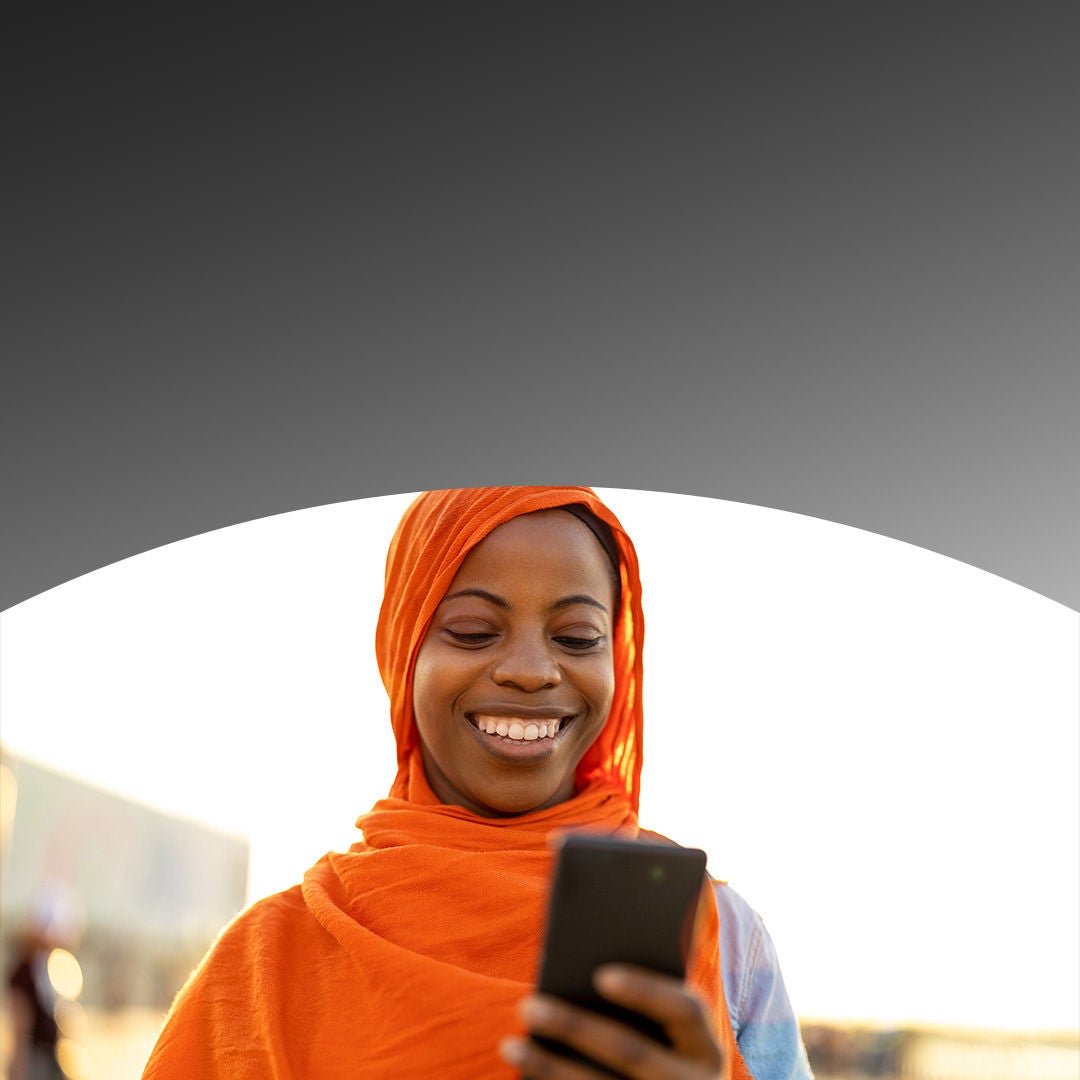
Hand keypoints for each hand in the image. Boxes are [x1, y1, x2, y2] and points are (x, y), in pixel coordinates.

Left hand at [499, 964, 727, 1079]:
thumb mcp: (670, 1033)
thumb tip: (588, 966)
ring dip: (548, 1069)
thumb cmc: (665, 1049)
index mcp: (707, 1048)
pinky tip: (523, 1077)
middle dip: (574, 1026)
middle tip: (526, 1004)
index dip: (646, 990)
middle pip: (630, 1051)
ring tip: (509, 1044)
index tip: (601, 974)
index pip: (685, 1010)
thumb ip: (646, 998)